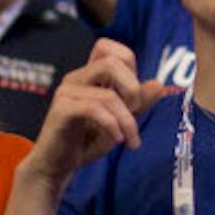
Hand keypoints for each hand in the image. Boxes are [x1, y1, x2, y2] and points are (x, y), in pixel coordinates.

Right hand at [22, 40, 157, 184]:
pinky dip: (112, 125)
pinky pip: (94, 109)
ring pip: (108, 94)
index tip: (133, 96)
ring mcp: (67, 92)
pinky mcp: (61, 110)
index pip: (108, 47)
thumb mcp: (119, 122)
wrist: (56, 167)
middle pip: (112, 62)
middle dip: (133, 89)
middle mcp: (76, 78)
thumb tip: (159, 83)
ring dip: (127, 119)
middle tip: (135, 114)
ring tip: (130, 138)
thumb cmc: (85, 142)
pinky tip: (117, 139)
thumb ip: (138, 103)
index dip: (129, 66)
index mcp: (89, 75)